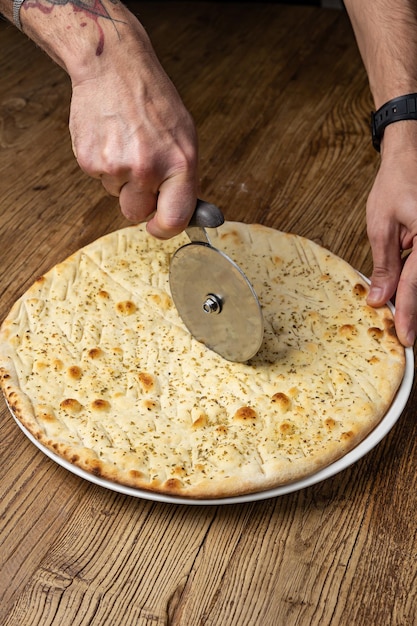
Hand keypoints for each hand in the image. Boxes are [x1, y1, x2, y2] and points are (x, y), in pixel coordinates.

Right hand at [68, 23, 198, 238]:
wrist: (114, 68)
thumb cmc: (153, 101)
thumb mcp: (184, 138)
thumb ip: (183, 179)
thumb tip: (182, 215)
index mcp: (179, 164)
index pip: (174, 219)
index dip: (164, 229)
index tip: (158, 226)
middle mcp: (148, 169)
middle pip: (136, 213)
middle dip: (138, 200)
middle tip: (140, 170)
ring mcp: (116, 166)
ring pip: (116, 194)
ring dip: (120, 177)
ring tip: (126, 142)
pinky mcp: (90, 161)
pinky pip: (99, 178)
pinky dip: (104, 163)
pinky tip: (110, 138)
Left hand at [366, 123, 416, 345]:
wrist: (411, 155)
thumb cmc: (397, 183)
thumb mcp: (382, 225)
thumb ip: (385, 265)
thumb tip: (380, 299)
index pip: (416, 282)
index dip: (409, 312)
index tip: (405, 336)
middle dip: (416, 309)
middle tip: (407, 334)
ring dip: (415, 295)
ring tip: (407, 321)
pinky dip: (416, 281)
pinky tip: (408, 296)